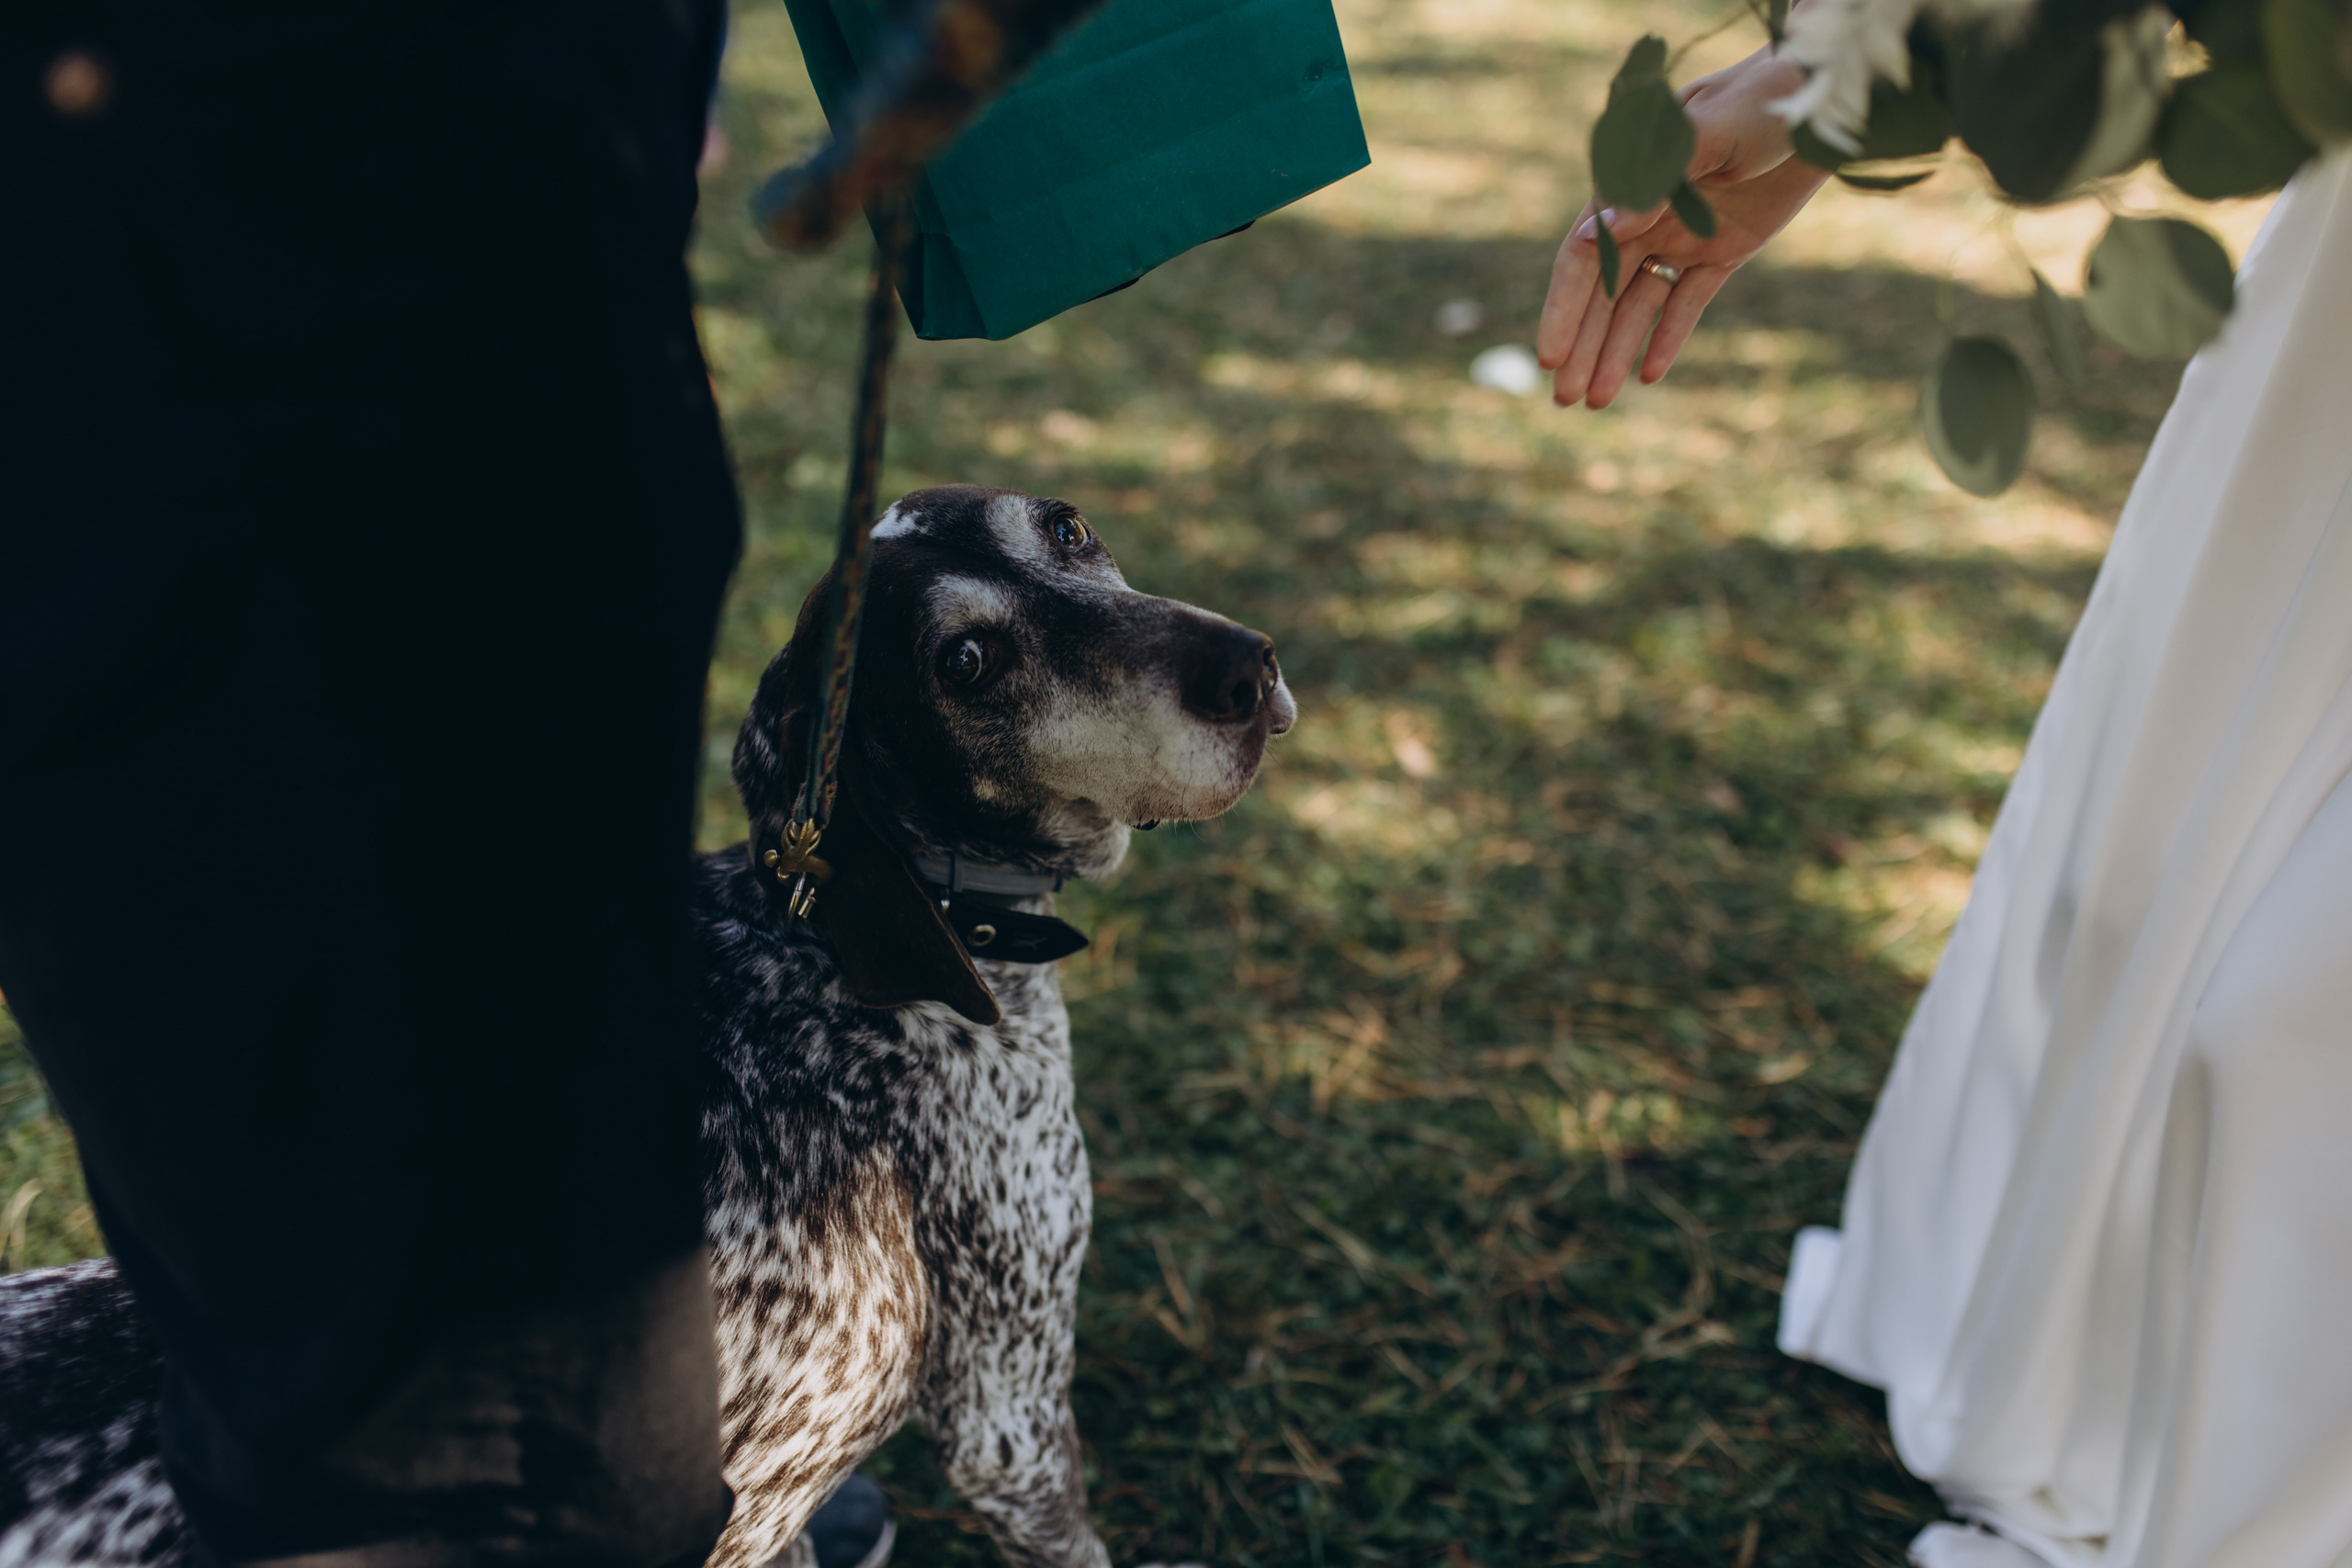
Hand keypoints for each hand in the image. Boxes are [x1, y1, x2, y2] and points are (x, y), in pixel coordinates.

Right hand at [1537, 47, 1831, 408]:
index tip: (1551, 356)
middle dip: (1584, 347)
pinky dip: (1669, 337)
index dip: (1564, 310)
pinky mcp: (1721, 252)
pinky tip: (1650, 375)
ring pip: (1639, 306)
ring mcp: (1681, 236)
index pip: (1582, 258)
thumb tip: (1596, 232)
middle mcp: (1645, 216)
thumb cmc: (1756, 104)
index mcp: (1626, 186)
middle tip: (1565, 400)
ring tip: (1600, 402)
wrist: (1816, 104)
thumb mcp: (1706, 137)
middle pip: (1603, 294)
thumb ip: (1653, 185)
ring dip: (1616, 353)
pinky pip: (1688, 303)